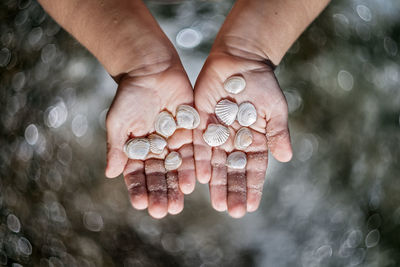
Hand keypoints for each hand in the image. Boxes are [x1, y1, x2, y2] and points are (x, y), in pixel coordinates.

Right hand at [105, 59, 194, 218]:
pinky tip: (197, 180)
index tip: (141, 205)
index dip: (139, 189)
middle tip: (164, 211)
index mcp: (138, 148)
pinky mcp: (192, 130)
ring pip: (178, 167)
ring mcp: (175, 140)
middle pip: (160, 175)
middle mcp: (158, 148)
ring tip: (179, 203)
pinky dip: (195, 165)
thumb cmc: (130, 94)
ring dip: (178, 185)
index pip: (138, 174)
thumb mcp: (118, 121)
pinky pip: (195, 150)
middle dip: (161, 193)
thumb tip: (110, 174)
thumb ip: (117, 147)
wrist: (151, 68)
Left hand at [194, 52, 292, 217]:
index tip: (251, 207)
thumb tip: (286, 158)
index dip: (253, 187)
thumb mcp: (275, 108)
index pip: (254, 168)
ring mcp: (217, 133)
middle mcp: (234, 141)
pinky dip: (202, 161)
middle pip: (234, 170)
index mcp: (254, 139)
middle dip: (233, 191)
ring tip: (218, 204)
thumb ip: (278, 133)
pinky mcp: (200, 122)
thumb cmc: (262, 82)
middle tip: (232, 212)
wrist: (240, 59)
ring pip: (217, 163)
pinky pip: (200, 145)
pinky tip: (202, 179)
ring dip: (217, 183)